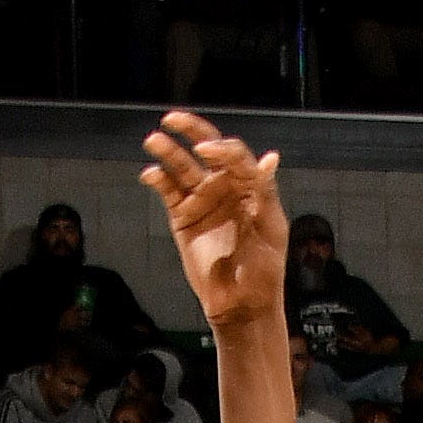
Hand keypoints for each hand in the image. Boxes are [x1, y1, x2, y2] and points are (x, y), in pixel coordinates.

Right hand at [139, 115, 291, 332]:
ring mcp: (202, 201)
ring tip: (154, 141)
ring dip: (168, 153)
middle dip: (190, 131)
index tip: (207, 153)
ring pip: (182, 168)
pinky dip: (158, 180)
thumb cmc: (264, 268)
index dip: (221, 149)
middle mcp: (224, 187)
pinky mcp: (183, 218)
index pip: (233, 155)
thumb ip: (265, 191)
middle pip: (205, 149)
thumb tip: (270, 157)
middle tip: (172, 119)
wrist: (242, 303)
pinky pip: (169, 192)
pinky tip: (151, 174)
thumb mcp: (271, 227)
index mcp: (249, 185)